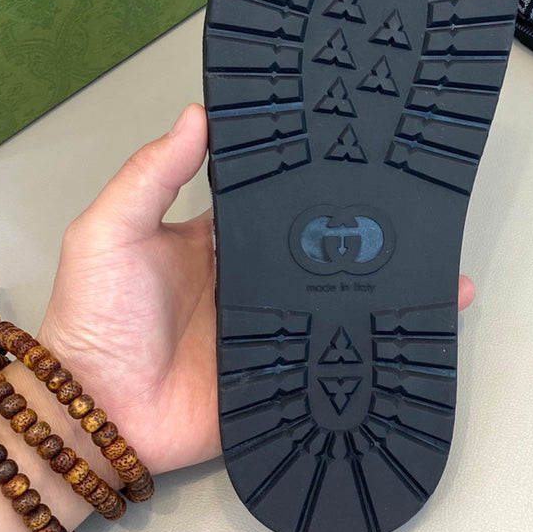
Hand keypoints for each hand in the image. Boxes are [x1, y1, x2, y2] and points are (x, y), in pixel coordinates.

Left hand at [37, 104, 476, 476]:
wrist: (99, 417)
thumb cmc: (94, 319)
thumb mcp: (109, 233)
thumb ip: (150, 176)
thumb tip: (197, 114)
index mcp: (218, 241)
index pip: (272, 201)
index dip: (308, 177)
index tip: (355, 147)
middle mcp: (252, 280)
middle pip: (316, 248)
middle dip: (362, 230)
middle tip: (418, 203)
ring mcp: (274, 327)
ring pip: (338, 297)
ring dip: (383, 282)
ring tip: (437, 260)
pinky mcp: (285, 372)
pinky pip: (336, 351)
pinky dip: (377, 338)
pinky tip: (423, 321)